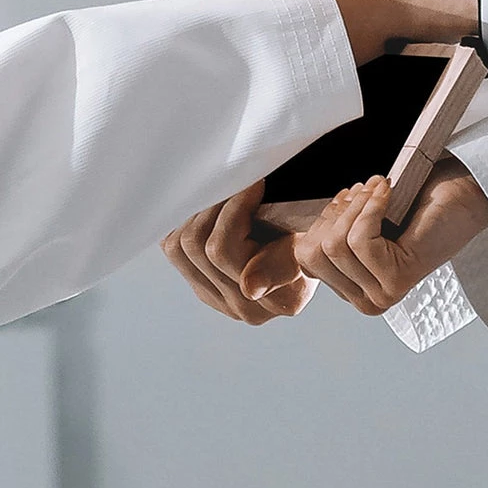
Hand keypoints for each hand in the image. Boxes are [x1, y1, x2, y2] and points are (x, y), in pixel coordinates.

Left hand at [160, 181, 317, 323]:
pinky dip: (185, 222)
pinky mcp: (202, 287)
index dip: (234, 206)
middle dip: (215, 204)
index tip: (255, 182)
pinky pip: (172, 249)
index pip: (222, 249)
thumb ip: (281, 264)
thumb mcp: (309, 243)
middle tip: (238, 180)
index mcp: (278, 301)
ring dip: (199, 211)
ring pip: (179, 245)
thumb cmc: (315, 235)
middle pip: (195, 244)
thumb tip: (249, 287)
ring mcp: (220, 300)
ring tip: (227, 194)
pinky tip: (214, 212)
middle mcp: (245, 307)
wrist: (315, 244)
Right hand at [244, 158, 487, 315]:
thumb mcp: (347, 219)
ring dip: (355, 207)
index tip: (346, 197)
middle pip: (313, 252)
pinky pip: (358, 239)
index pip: (301, 258)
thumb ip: (302, 243)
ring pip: (333, 245)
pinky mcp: (397, 280)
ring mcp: (381, 295)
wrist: (463, 189)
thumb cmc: (409, 198)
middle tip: (367, 193)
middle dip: (336, 212)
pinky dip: (369, 206)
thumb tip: (244, 286)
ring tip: (379, 191)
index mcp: (349, 287)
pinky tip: (388, 192)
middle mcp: (364, 301)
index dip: (318, 220)